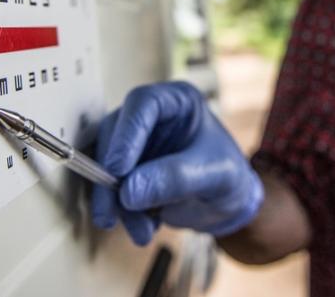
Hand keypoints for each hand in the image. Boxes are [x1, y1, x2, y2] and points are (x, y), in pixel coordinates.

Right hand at [91, 81, 263, 245]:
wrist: (227, 204)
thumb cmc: (229, 178)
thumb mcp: (214, 176)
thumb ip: (175, 178)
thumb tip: (128, 192)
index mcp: (178, 101)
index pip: (144, 104)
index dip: (126, 134)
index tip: (117, 170)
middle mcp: (152, 116)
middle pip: (114, 134)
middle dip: (111, 178)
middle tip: (114, 212)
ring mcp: (136, 142)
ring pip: (106, 163)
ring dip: (116, 203)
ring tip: (142, 232)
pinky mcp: (127, 169)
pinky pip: (110, 186)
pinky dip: (122, 213)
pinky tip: (144, 230)